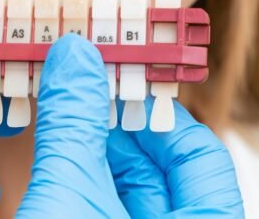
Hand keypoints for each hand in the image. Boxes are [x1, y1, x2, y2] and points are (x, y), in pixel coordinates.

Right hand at [17, 34, 242, 217]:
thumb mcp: (66, 194)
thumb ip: (71, 122)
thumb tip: (74, 54)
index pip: (199, 154)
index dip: (155, 110)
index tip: (120, 82)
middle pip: (162, 169)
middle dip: (116, 127)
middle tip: (83, 92)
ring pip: (130, 190)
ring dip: (95, 152)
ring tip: (65, 117)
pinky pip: (108, 206)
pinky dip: (86, 179)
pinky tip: (60, 155)